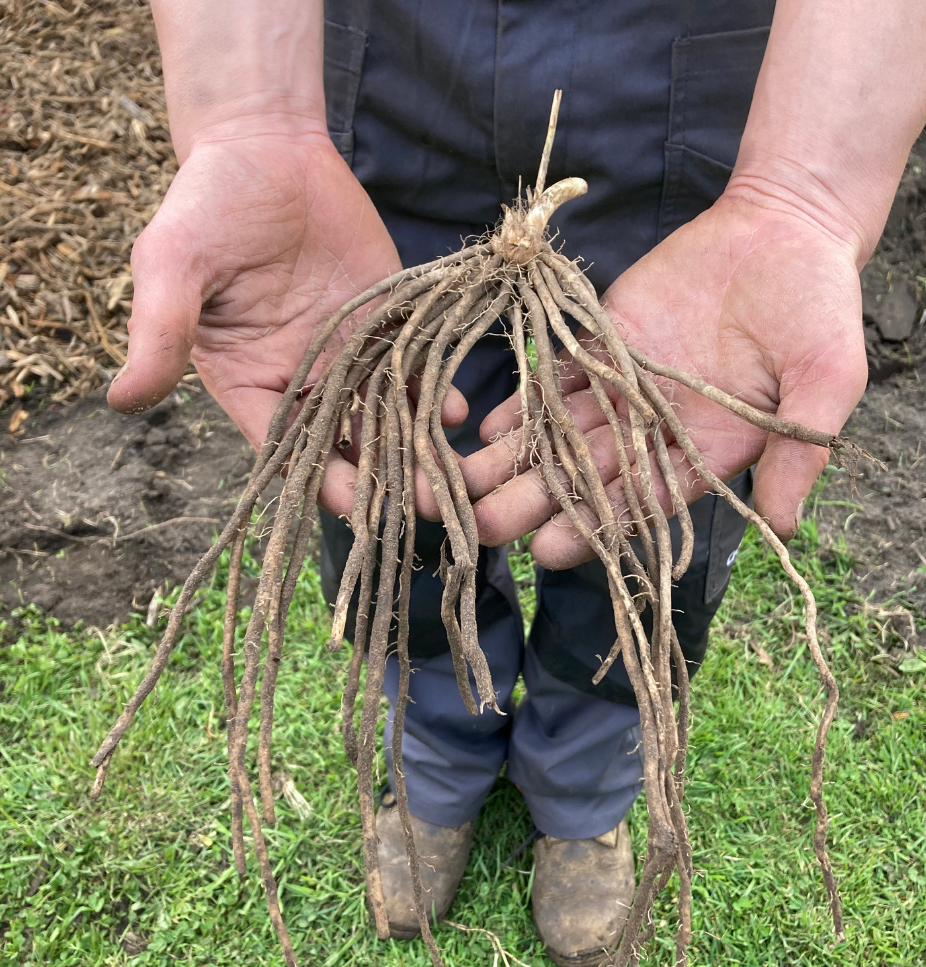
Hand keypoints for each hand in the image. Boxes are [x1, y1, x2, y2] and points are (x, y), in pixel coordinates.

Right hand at [107, 128, 466, 515]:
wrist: (267, 149)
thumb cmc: (208, 205)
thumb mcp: (174, 265)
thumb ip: (160, 332)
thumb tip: (120, 400)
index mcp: (248, 384)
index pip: (282, 448)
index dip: (315, 480)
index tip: (350, 505)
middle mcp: (302, 382)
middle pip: (343, 446)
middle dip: (380, 479)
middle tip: (421, 508)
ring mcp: (349, 357)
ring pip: (385, 418)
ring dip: (417, 451)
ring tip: (449, 479)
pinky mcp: (387, 327)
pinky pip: (414, 371)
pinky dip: (436, 394)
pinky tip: (456, 412)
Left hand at [462, 193, 868, 568]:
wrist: (784, 229)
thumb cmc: (817, 305)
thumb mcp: (827, 378)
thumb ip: (801, 449)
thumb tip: (786, 528)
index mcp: (709, 453)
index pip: (647, 504)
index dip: (600, 528)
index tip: (550, 551)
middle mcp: (659, 432)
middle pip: (590, 478)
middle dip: (537, 503)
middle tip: (482, 526)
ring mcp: (626, 389)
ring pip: (562, 436)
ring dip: (513, 461)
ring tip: (461, 485)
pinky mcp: (603, 346)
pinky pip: (557, 381)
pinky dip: (524, 404)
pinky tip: (484, 428)